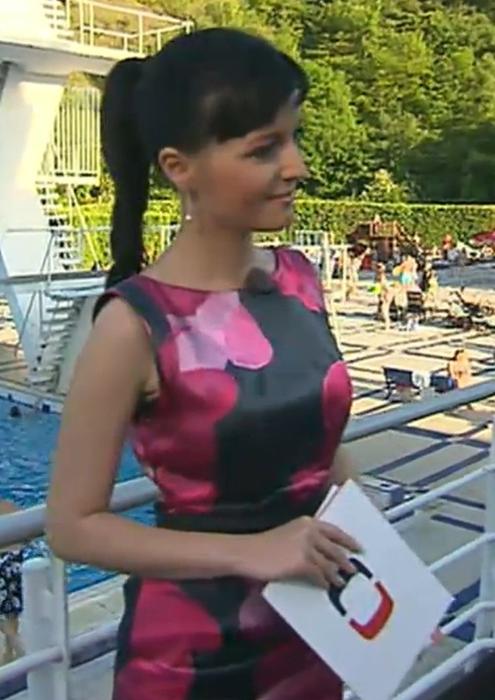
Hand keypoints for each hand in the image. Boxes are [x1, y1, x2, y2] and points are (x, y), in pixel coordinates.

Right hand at [242, 516, 360, 587]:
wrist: (248, 552)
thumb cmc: (265, 545)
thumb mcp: (289, 534)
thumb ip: (307, 539)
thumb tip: (324, 554)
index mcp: (308, 522)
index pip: (334, 531)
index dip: (349, 540)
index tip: (359, 548)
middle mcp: (310, 532)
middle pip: (335, 549)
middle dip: (345, 561)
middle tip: (353, 570)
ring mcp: (307, 547)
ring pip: (329, 564)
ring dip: (336, 575)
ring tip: (341, 583)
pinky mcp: (302, 563)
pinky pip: (319, 575)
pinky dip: (324, 582)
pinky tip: (325, 587)